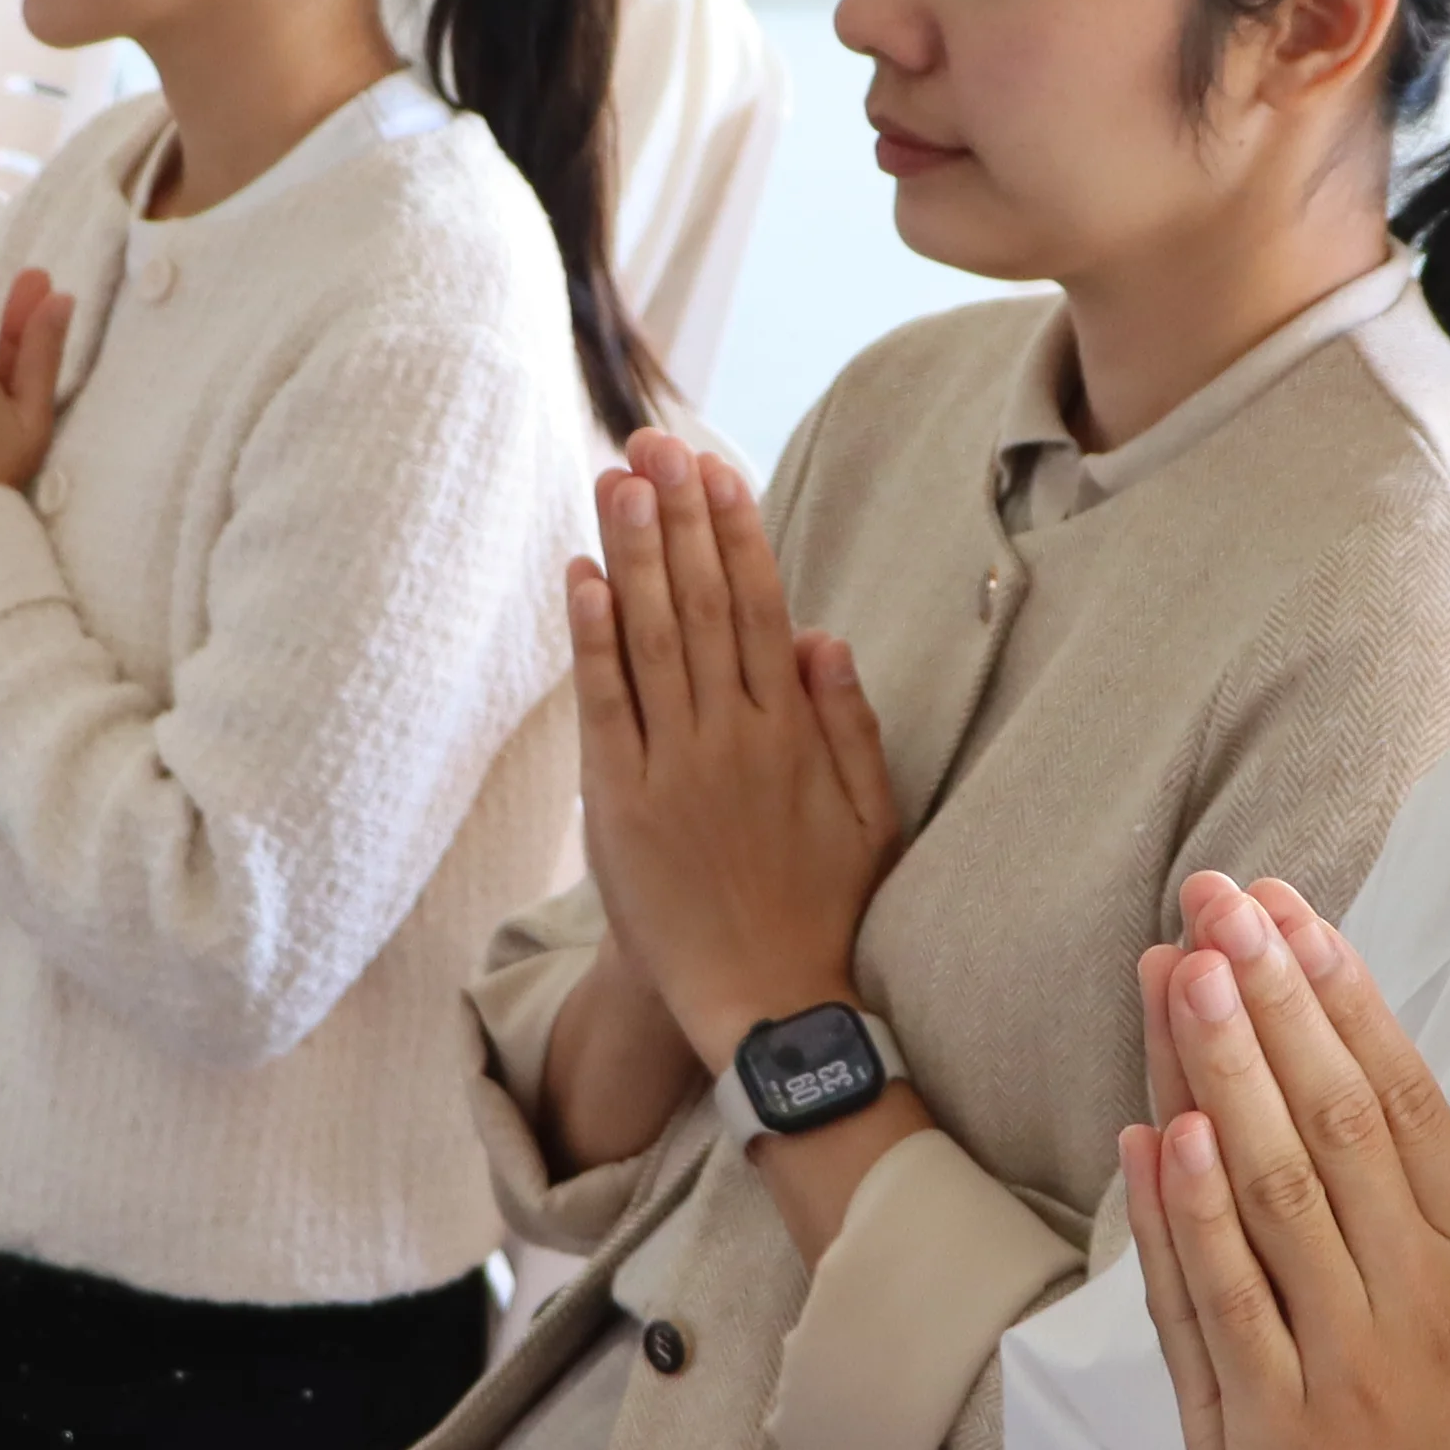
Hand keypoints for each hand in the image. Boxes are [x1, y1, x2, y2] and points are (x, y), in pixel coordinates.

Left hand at [568, 434, 902, 1071]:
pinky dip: (590, 638)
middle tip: (653, 443)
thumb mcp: (869, 816)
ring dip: (631, 553)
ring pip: (649, 638)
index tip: (716, 470)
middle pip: (699, 603)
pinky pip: (604, 705)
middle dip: (676, 516)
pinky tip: (580, 576)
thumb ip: (846, 723)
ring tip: (616, 481)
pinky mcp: (622, 806)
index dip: (736, 532)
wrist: (768, 1005)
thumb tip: (821, 636)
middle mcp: (734, 737)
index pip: (759, 605)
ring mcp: (675, 769)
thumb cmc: (824, 911)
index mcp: (792, 732)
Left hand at [1118, 873, 1449, 1449]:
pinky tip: (1153, 1134)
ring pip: (1258, 1204)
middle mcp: (1410, 1315)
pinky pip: (1213, 1317)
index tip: (1288, 913)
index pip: (1399, 1101)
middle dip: (1259, 1002)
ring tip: (1168, 971)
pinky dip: (1180, 1224)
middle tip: (1209, 900)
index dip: (1339, 996)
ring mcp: (1331, 1385)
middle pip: (1319, 1127)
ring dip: (1208, 1079)